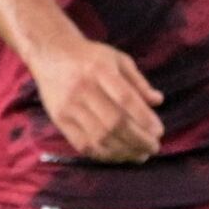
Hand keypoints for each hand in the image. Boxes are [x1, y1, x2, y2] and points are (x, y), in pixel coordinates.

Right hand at [30, 35, 164, 162]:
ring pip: (99, 137)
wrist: (50, 53)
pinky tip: (118, 155)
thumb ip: (138, 81)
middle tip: (153, 147)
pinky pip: (83, 144)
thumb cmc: (89, 57)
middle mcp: (82, 89)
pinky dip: (103, 154)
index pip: (125, 99)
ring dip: (123, 151)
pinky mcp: (59, 120)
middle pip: (113, 123)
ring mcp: (68, 107)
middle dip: (138, 140)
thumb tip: (157, 102)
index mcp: (100, 70)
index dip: (144, 118)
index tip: (158, 131)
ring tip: (139, 155)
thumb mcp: (118, 59)